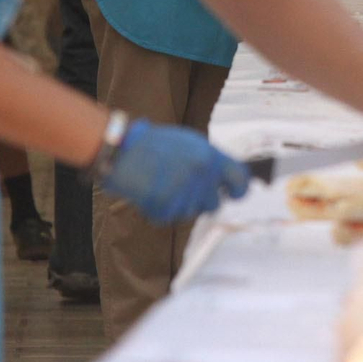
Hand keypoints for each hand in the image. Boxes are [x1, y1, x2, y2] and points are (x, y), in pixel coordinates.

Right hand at [100, 119, 249, 223]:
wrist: (122, 150)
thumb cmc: (154, 145)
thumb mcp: (189, 143)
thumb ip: (209, 161)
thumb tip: (225, 181)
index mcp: (210, 155)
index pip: (240, 179)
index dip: (239, 190)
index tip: (233, 195)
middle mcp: (202, 174)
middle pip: (214, 204)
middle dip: (200, 201)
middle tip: (181, 189)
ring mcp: (185, 190)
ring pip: (191, 213)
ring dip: (178, 205)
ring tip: (161, 184)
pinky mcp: (167, 205)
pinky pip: (170, 218)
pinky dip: (160, 210)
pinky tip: (150, 192)